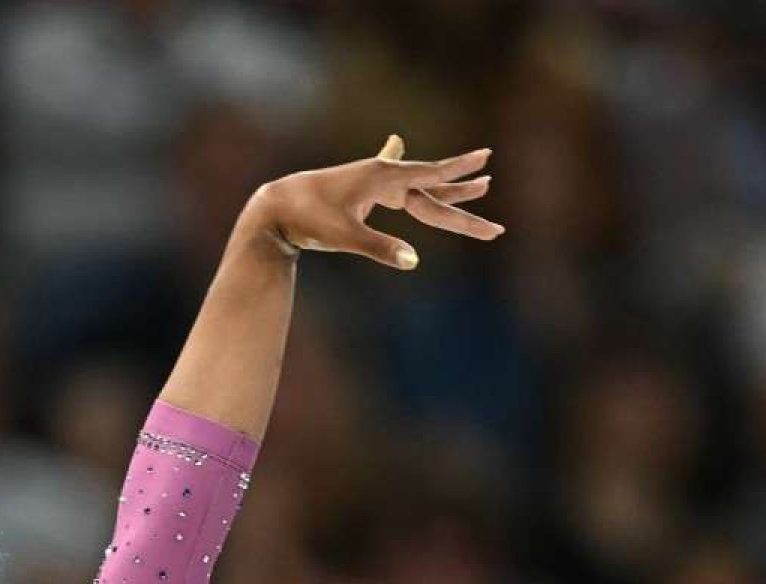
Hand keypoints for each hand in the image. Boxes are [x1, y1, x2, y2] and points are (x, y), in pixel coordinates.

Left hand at [253, 134, 503, 270]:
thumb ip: (380, 248)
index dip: (459, 170)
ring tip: (479, 186)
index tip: (486, 158)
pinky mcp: (360, 192)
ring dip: (444, 189)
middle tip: (490, 187)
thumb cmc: (308, 219)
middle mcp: (381, 175)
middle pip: (429, 188)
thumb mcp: (345, 237)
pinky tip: (396, 141)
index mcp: (382, 178)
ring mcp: (371, 182)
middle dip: (460, 193)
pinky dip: (404, 173)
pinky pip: (392, 186)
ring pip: (416, 188)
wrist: (275, 208)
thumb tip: (413, 261)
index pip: (430, 174)